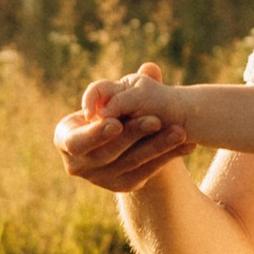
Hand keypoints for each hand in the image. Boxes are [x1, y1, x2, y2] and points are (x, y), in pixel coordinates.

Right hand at [56, 59, 194, 194]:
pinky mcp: (123, 185)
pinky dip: (166, 157)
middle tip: (155, 120)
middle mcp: (78, 164)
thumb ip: (130, 86)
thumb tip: (151, 68)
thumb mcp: (116, 97)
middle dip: (133, 135)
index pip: (77, 141)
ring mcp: (100, 179)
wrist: (123, 139)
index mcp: (66, 138)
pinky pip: (146, 172)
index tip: (116, 123)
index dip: (95, 134)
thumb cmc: (111, 110)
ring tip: (179, 131)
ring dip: (157, 146)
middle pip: (107, 153)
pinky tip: (186, 146)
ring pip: (131, 163)